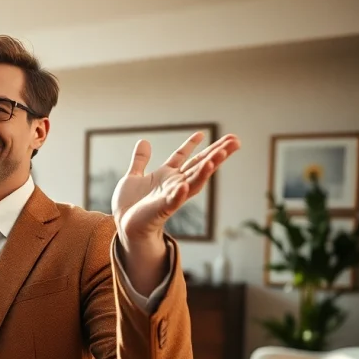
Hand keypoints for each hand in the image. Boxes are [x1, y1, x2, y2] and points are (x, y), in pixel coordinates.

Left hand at [112, 132, 240, 247]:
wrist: (123, 226)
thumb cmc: (130, 205)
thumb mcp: (133, 177)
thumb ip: (140, 160)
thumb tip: (143, 141)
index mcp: (167, 176)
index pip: (184, 156)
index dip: (192, 144)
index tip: (202, 132)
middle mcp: (174, 184)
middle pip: (199, 165)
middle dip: (217, 153)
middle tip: (235, 141)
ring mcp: (171, 196)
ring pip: (194, 181)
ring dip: (207, 169)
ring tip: (219, 156)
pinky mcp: (162, 209)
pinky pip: (174, 200)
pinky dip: (180, 193)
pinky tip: (185, 185)